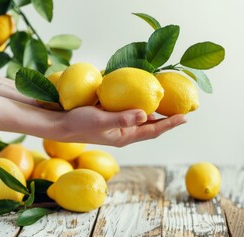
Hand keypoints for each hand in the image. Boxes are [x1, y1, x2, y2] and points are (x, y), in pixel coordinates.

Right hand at [52, 106, 186, 146]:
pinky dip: (139, 103)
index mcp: (124, 136)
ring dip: (154, 111)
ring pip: (141, 117)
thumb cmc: (78, 123)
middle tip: (181, 109)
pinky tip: (142, 94)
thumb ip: (122, 118)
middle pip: (150, 126)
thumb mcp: (100, 121)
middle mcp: (123, 131)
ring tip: (167, 102)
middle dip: (166, 119)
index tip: (185, 117)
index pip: (152, 131)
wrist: (59, 123)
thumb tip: (146, 114)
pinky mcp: (110, 114)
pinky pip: (130, 109)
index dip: (169, 124)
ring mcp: (117, 123)